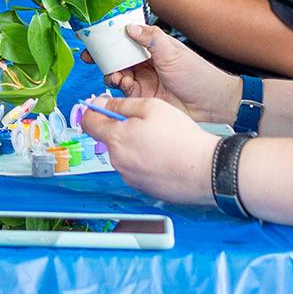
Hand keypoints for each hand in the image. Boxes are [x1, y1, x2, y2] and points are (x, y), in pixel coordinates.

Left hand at [76, 93, 219, 206]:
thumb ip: (120, 105)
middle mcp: (118, 161)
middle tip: (147, 123)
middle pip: (109, 139)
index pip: (88, 122)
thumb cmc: (181, 138)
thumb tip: (100, 104)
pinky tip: (165, 157)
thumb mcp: (150, 107)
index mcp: (115, 139)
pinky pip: (138, 170)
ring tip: (161, 142)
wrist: (204, 170)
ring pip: (125, 155)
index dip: (93, 110)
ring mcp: (130, 177)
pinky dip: (147, 162)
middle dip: (122, 129)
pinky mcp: (143, 189)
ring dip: (135, 146)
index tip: (102, 106)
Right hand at [101, 24, 240, 125]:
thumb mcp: (173, 52)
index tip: (95, 35)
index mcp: (153, 46)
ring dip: (110, 71)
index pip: (127, 37)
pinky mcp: (141, 95)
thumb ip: (150, 38)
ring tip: (113, 73)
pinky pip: (122, 89)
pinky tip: (120, 83)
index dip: (111, 36)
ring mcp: (142, 78)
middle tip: (90, 56)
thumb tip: (130, 27)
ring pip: (116, 72)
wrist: (210, 105)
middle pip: (117, 55)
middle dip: (103, 55)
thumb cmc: (198, 75)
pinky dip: (116, 85)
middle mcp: (145, 61)